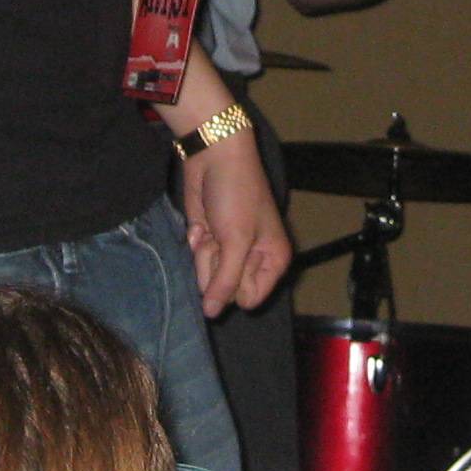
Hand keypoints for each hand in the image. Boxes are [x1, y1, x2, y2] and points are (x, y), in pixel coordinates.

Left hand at [182, 131, 290, 316]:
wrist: (215, 155)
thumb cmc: (236, 195)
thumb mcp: (235, 241)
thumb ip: (225, 281)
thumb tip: (212, 314)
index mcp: (274, 260)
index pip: (249, 299)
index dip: (235, 283)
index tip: (235, 256)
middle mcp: (254, 258)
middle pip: (226, 289)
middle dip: (216, 265)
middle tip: (222, 238)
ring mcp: (230, 249)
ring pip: (208, 275)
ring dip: (204, 253)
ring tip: (213, 228)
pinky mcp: (210, 239)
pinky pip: (197, 257)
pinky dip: (197, 240)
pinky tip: (203, 222)